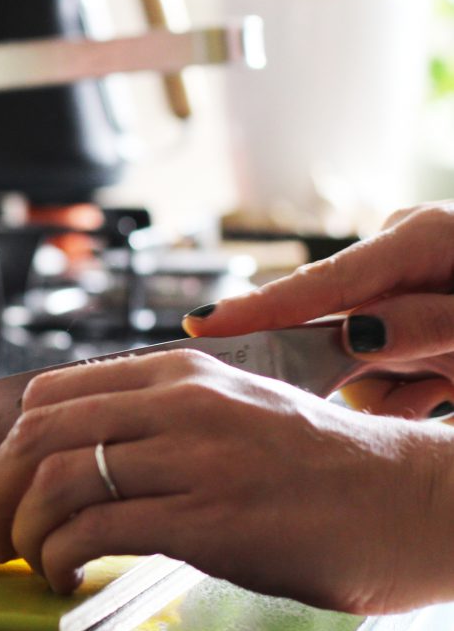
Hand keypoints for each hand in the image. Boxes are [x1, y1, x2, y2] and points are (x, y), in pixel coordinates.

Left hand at [0, 348, 453, 613]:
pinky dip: (59, 556)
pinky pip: (96, 531)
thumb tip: (84, 451)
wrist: (408, 502)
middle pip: (38, 435)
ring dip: (21, 529)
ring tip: (26, 559)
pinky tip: (65, 575)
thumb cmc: (320, 468)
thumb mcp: (233, 412)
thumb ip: (161, 419)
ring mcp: (193, 460)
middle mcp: (179, 405)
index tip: (3, 485)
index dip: (9, 446)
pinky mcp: (208, 520)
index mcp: (178, 375)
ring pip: (57, 481)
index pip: (50, 394)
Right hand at [184, 202, 453, 419]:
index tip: (201, 323)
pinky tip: (443, 389)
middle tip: (406, 391)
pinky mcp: (406, 317)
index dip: (261, 306)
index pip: (326, 280)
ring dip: (395, 389)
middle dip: (352, 371)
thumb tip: (358, 336)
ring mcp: (400, 289)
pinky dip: (408, 391)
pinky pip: (380, 370)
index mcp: (421, 239)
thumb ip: (431, 323)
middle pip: (332, 325)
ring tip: (446, 388)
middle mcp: (398, 259)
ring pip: (355, 359)